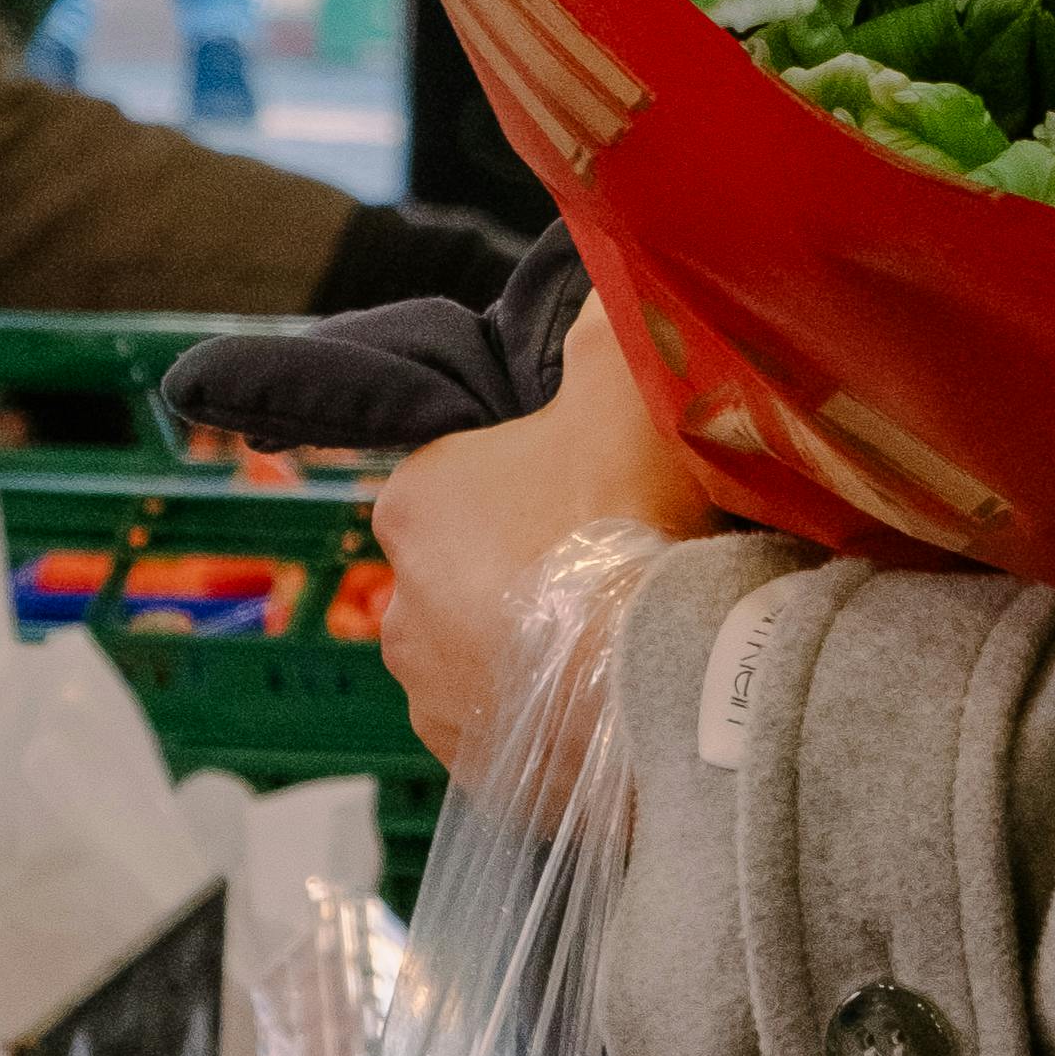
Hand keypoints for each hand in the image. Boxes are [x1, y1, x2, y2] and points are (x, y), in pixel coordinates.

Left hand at [372, 294, 719, 809]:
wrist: (655, 686)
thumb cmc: (625, 528)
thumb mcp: (622, 389)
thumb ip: (604, 328)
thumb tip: (607, 287)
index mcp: (413, 502)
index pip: (460, 473)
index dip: (533, 475)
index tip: (595, 488)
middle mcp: (398, 604)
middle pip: (474, 564)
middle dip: (531, 564)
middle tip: (619, 560)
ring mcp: (430, 696)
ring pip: (489, 650)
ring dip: (538, 646)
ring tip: (623, 636)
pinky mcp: (469, 768)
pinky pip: (511, 727)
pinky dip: (551, 716)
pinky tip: (611, 698)